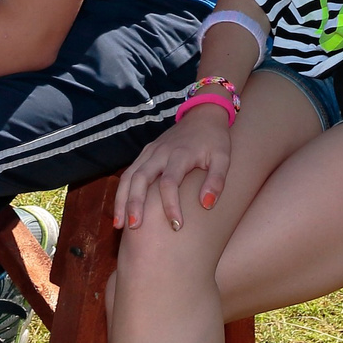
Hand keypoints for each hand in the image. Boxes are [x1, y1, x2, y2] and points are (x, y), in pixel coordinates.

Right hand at [112, 107, 234, 232]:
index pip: (170, 182)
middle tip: (135, 227)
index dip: (171, 205)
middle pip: (141, 178)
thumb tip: (206, 204)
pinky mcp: (145, 153)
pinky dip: (122, 192)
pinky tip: (121, 211)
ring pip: (129, 176)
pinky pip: (128, 173)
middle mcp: (160, 152)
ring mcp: (150, 152)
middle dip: (135, 203)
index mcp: (180, 154)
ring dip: (122, 200)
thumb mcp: (223, 158)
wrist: (203, 114)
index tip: (176, 226)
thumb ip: (216, 180)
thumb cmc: (215, 140)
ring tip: (119, 224)